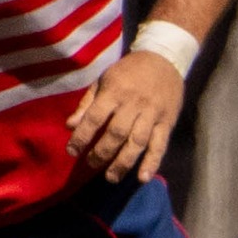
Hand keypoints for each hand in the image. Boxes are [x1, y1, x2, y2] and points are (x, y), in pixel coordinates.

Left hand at [65, 50, 184, 183]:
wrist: (164, 59)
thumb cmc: (129, 71)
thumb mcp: (104, 79)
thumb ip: (87, 104)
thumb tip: (70, 126)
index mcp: (115, 91)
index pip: (95, 118)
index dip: (82, 137)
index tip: (72, 152)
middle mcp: (133, 104)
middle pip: (116, 134)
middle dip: (101, 153)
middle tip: (91, 165)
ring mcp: (152, 114)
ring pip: (137, 142)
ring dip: (123, 163)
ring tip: (111, 177)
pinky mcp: (167, 122)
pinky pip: (160, 145)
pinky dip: (152, 163)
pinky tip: (142, 178)